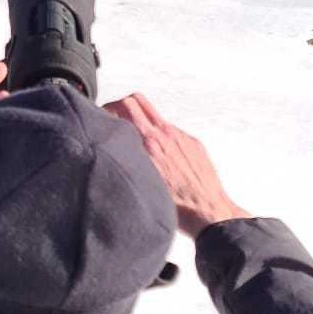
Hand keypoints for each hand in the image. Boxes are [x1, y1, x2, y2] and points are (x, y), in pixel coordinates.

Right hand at [104, 92, 250, 237]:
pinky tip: (162, 159)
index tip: (103, 118)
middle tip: (116, 121)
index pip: (125, 106)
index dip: (109, 108)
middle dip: (123, 106)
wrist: (209, 212)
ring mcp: (181, 136)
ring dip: (143, 122)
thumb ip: (127, 157)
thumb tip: (113, 145)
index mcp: (150, 142)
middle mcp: (166, 134)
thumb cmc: (176, 205)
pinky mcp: (194, 143)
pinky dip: (161, 137)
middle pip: (138, 101)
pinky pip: (172, 131)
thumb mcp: (142, 181)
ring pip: (155, 117)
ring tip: (139, 145)